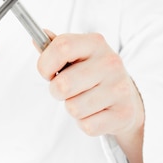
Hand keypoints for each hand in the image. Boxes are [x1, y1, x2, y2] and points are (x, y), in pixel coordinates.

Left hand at [37, 32, 145, 162]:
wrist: (126, 97)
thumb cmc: (92, 73)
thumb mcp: (78, 54)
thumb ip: (56, 47)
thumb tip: (36, 37)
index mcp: (96, 42)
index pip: (61, 47)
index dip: (45, 64)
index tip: (47, 73)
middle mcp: (111, 62)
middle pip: (62, 84)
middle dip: (56, 91)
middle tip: (66, 89)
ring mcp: (119, 88)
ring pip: (73, 108)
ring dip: (72, 107)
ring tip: (83, 99)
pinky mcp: (124, 114)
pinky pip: (87, 125)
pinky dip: (85, 123)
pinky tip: (95, 112)